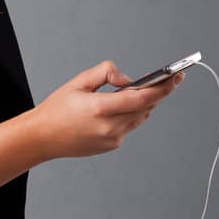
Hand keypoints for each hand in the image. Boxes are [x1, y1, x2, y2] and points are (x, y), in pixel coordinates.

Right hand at [32, 59, 185, 160]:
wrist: (41, 137)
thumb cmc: (56, 109)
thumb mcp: (77, 82)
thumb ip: (105, 73)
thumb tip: (127, 79)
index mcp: (100, 108)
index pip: (143, 98)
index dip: (163, 87)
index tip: (177, 77)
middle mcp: (110, 126)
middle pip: (146, 107)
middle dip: (157, 92)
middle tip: (167, 79)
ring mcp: (112, 138)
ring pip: (140, 117)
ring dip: (143, 104)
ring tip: (137, 92)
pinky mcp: (112, 145)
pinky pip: (129, 126)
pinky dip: (129, 115)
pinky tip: (117, 109)